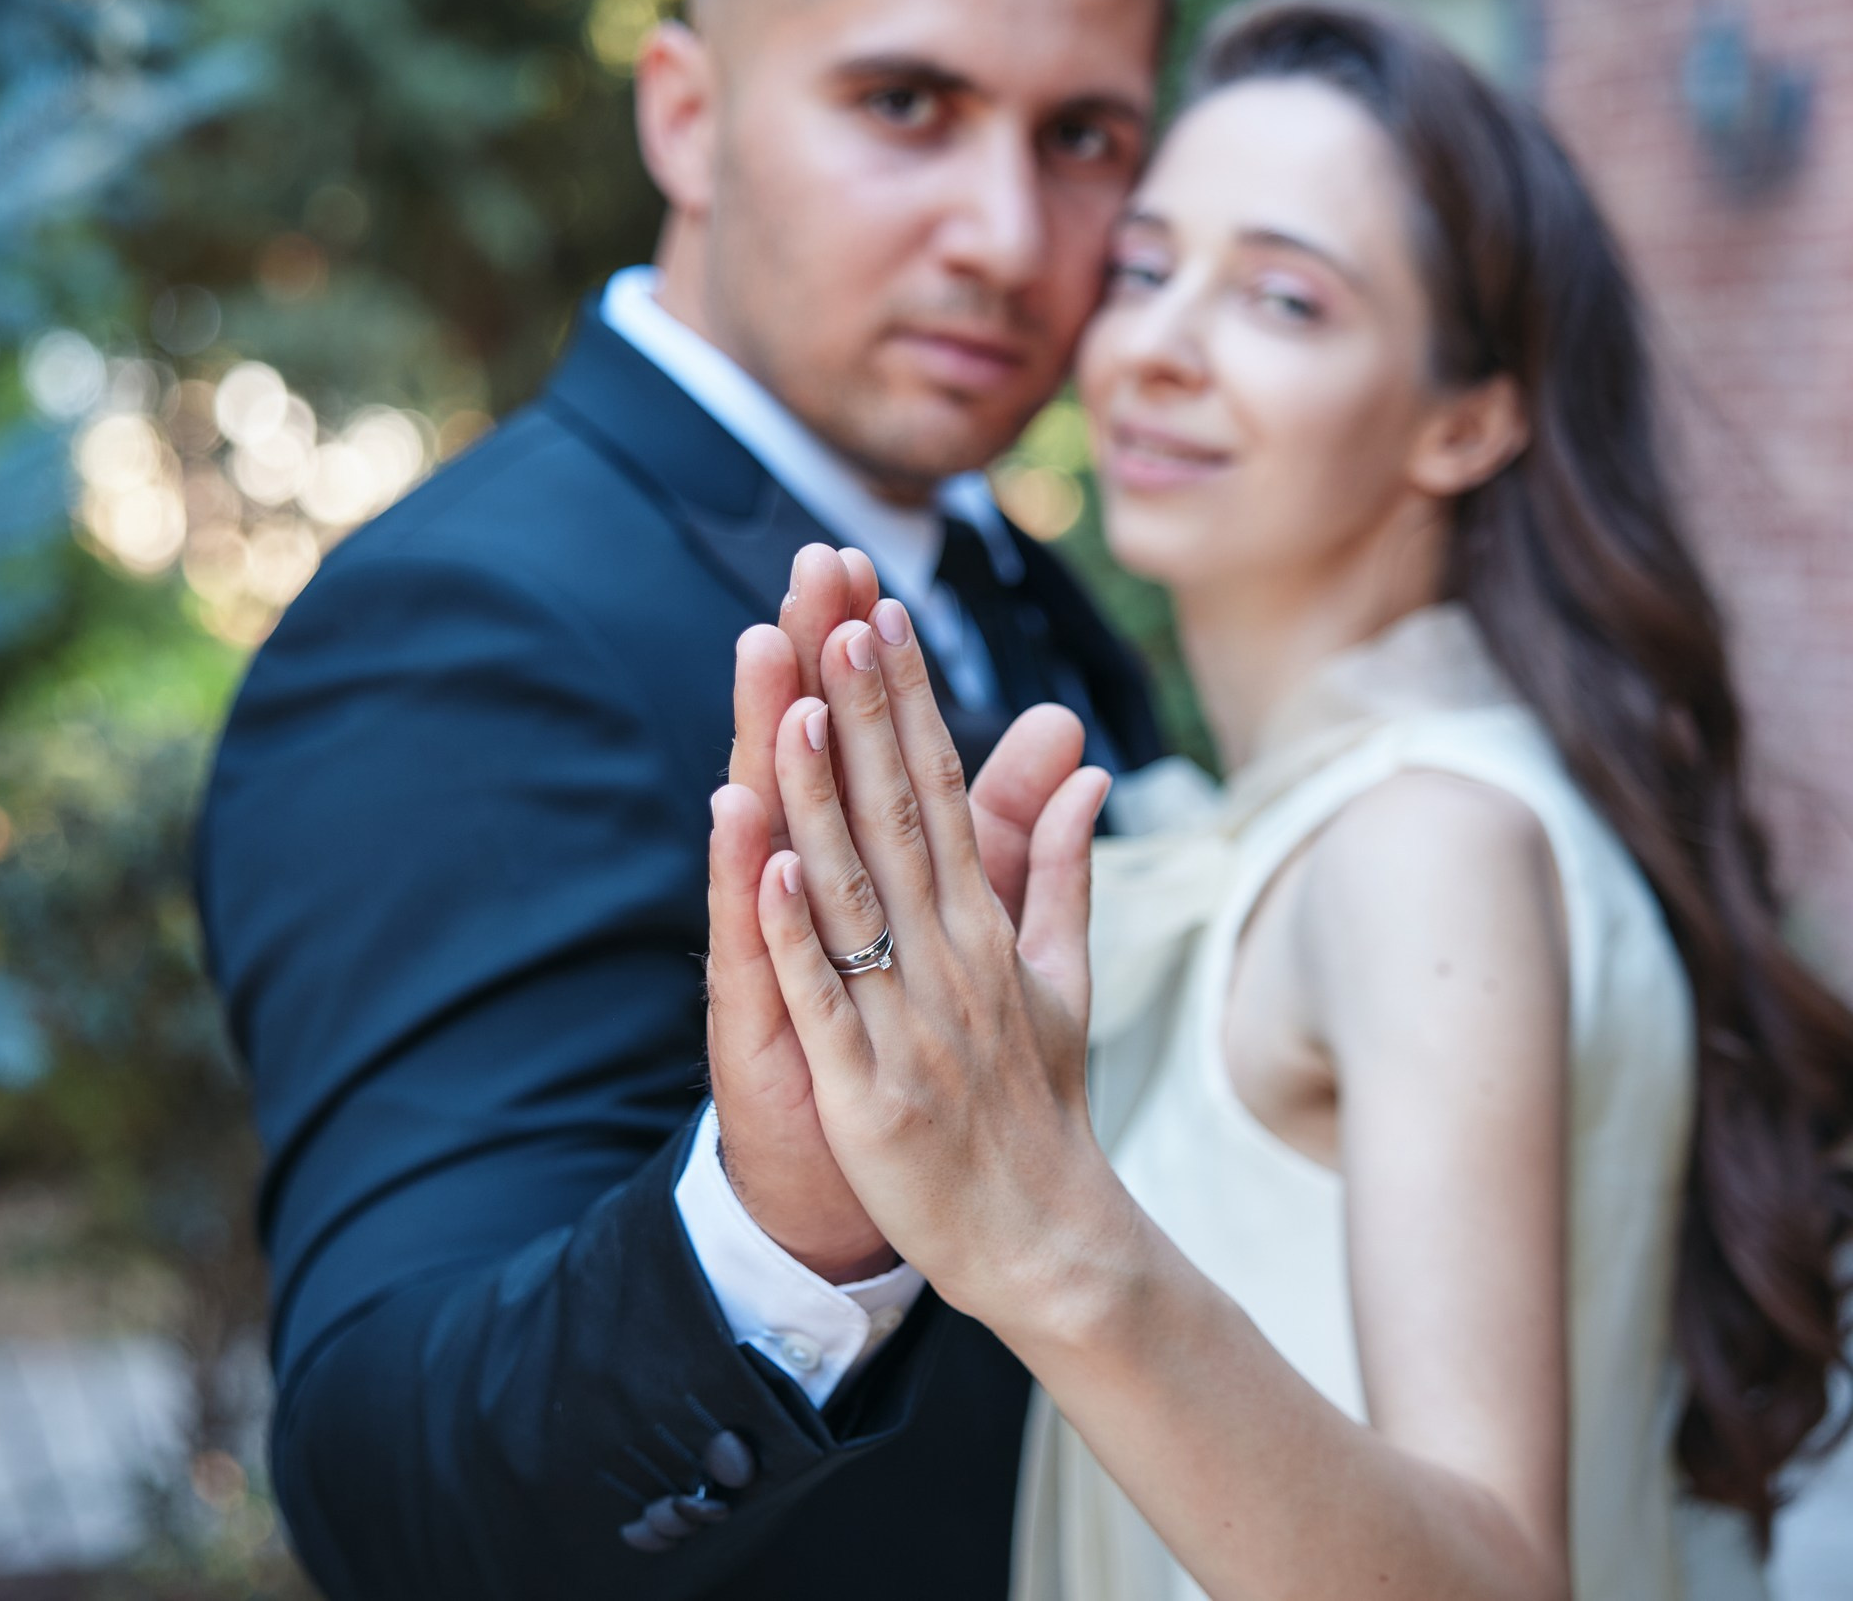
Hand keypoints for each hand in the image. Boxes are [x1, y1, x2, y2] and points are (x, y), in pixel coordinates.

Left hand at [748, 600, 1133, 1329]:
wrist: (1047, 1242)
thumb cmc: (1043, 1106)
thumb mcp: (1065, 976)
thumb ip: (1063, 869)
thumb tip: (1086, 772)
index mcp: (988, 928)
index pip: (946, 791)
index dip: (912, 702)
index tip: (884, 613)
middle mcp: (953, 958)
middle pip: (902, 815)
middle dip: (869, 712)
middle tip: (842, 609)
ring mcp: (910, 1021)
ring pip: (856, 892)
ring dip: (822, 799)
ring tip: (793, 706)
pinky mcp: (869, 1090)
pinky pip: (825, 1000)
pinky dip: (795, 935)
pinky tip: (766, 867)